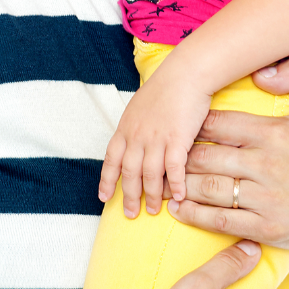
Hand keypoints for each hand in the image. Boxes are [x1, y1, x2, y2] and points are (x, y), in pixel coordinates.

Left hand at [99, 71, 211, 216]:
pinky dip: (176, 185)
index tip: (104, 198)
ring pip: (150, 175)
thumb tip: (130, 143)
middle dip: (129, 196)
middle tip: (130, 214)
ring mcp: (157, 139)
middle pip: (129, 173)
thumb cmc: (163, 90)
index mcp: (125, 129)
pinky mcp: (178, 140)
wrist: (184, 75)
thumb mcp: (138, 108)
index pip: (110, 160)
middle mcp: (137, 137)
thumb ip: (132, 128)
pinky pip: (174, 169)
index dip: (107, 181)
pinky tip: (179, 197)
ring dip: (151, 196)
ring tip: (152, 210)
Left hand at [169, 56, 288, 250]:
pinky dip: (195, 215)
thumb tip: (261, 72)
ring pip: (209, 188)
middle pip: (206, 156)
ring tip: (163, 180)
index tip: (182, 124)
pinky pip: (221, 221)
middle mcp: (267, 165)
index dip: (195, 124)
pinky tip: (179, 209)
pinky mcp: (267, 227)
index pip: (219, 124)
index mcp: (274, 133)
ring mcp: (266, 199)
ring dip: (181, 184)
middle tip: (164, 153)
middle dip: (181, 154)